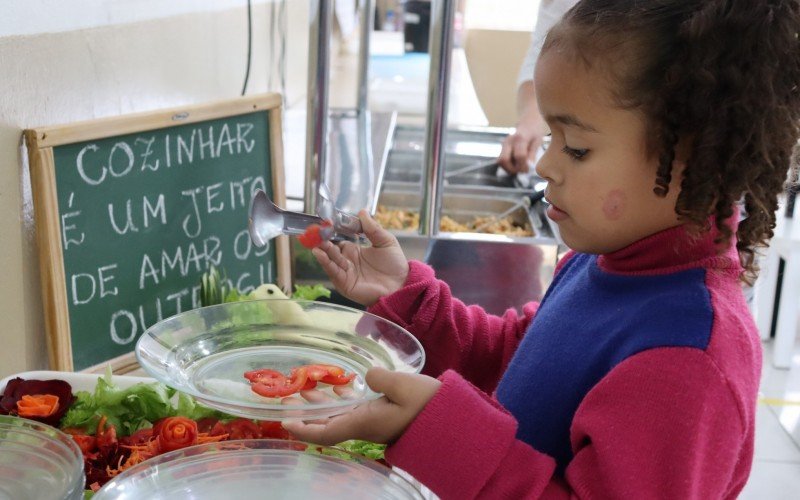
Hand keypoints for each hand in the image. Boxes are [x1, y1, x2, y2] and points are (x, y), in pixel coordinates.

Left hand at [282, 367, 440, 444]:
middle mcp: (366, 425)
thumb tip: (367, 376)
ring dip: (322, 405)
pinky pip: (355, 410)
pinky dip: (342, 400)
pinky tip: (338, 389)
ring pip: (340, 416)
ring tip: (306, 389)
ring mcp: (375, 421)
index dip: (304, 428)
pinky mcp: (383, 414)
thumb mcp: (405, 386)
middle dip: (307, 414)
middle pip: (328, 423)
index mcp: (366, 422)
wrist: (453, 419)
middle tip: (289, 399)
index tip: (285, 422)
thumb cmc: (429, 404)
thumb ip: (382, 378)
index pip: (327, 431)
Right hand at [313, 210, 408, 305]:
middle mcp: (347, 260)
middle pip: (331, 249)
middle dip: (323, 240)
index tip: (327, 222)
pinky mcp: (345, 283)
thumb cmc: (394, 264)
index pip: (338, 239)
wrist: (401, 284)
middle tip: (317, 230)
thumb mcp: (385, 241)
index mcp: (354, 250)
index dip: (332, 231)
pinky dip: (325, 263)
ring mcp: (345, 272)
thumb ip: (373, 228)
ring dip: (323, 250)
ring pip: (330, 259)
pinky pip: (333, 272)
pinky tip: (320, 253)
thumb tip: (362, 212)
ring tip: (317, 241)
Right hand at [497, 119, 544, 174]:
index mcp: (520, 138)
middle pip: (503, 160)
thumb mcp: (538, 141)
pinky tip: (516, 165)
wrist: (527, 123)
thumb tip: (529, 166)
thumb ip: (533, 153)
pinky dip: (507, 166)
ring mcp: (503, 144)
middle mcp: (508, 141)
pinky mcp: (502, 148)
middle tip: (521, 171)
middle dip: (512, 169)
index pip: (519, 156)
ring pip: (500, 161)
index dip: (523, 166)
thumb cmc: (535, 132)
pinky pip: (501, 160)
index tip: (528, 170)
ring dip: (508, 169)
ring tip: (519, 168)